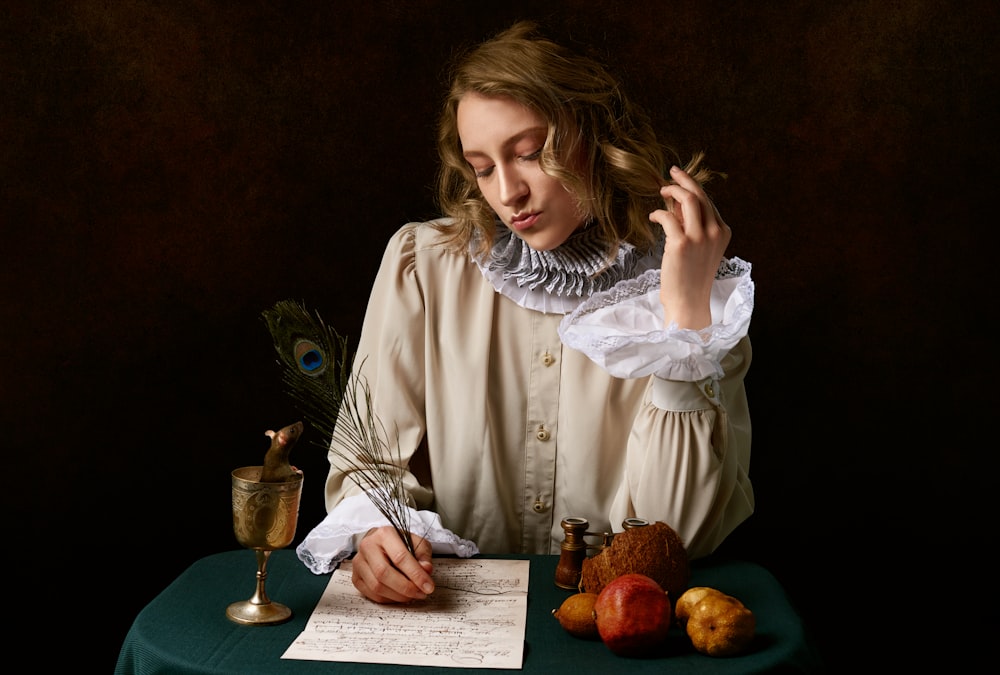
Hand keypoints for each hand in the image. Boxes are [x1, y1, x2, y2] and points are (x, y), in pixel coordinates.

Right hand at [351, 525, 434, 602]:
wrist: (380, 542)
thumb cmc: (400, 543)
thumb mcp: (417, 543)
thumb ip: (423, 556)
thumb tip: (426, 570)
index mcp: (384, 534)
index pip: (400, 557)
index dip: (416, 574)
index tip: (428, 586)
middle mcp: (367, 546)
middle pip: (384, 573)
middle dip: (406, 588)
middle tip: (421, 593)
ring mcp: (359, 562)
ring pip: (376, 586)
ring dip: (398, 596)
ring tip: (412, 595)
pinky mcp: (355, 577)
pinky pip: (371, 594)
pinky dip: (388, 599)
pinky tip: (399, 595)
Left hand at [649, 165, 731, 329]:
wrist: (688, 302)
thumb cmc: (690, 277)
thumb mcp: (697, 247)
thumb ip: (691, 224)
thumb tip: (677, 201)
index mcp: (722, 232)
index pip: (708, 202)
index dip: (692, 189)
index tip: (679, 183)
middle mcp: (714, 232)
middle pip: (700, 194)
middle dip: (685, 179)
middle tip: (672, 172)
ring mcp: (699, 238)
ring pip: (688, 199)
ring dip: (673, 190)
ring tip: (662, 191)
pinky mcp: (680, 244)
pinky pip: (668, 217)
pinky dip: (659, 213)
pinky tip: (653, 216)